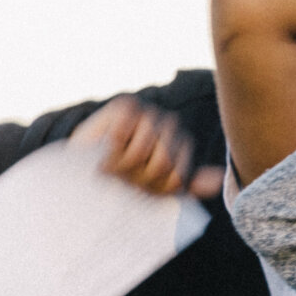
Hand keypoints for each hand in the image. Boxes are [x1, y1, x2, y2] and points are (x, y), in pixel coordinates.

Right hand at [72, 96, 221, 198]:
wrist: (78, 167)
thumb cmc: (119, 176)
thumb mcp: (153, 187)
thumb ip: (183, 184)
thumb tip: (218, 180)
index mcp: (179, 145)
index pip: (176, 176)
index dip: (153, 189)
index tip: (138, 189)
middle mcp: (167, 126)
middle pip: (163, 164)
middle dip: (138, 178)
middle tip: (121, 179)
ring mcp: (148, 114)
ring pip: (143, 150)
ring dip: (122, 164)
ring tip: (110, 166)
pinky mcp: (125, 106)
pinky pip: (127, 129)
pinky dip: (114, 144)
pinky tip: (104, 149)